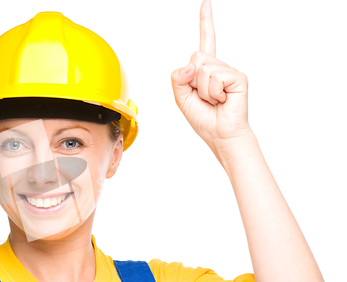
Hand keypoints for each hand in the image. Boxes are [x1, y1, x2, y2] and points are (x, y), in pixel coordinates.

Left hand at [171, 0, 252, 150]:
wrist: (220, 134)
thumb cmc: (204, 118)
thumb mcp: (181, 98)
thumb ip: (178, 78)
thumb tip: (191, 63)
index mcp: (205, 70)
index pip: (205, 41)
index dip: (205, 22)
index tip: (206, 3)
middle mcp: (218, 67)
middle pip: (195, 57)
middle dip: (193, 81)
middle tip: (204, 97)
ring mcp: (229, 71)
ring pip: (203, 68)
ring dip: (203, 90)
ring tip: (214, 100)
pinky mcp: (238, 77)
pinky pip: (215, 77)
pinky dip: (213, 93)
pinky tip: (222, 100)